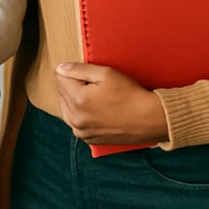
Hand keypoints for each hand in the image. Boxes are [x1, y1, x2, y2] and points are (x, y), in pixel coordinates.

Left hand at [54, 63, 168, 145]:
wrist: (150, 119)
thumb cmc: (130, 94)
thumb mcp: (106, 74)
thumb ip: (78, 69)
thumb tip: (59, 69)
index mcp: (77, 100)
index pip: (59, 77)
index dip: (72, 71)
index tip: (88, 74)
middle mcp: (75, 119)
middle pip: (60, 93)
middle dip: (72, 85)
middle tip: (94, 85)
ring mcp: (81, 132)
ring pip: (65, 108)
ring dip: (73, 100)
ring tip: (94, 97)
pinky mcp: (89, 139)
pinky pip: (75, 122)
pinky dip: (80, 114)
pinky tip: (95, 109)